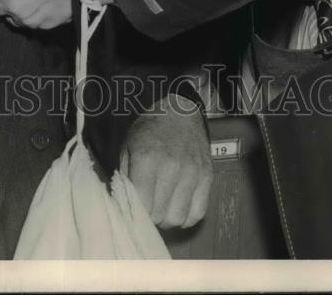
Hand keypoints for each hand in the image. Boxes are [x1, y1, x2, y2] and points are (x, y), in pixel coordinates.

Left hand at [121, 98, 212, 229]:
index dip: (136, 211)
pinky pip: (197, 213)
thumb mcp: (128, 147)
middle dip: (150, 216)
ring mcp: (192, 173)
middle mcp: (172, 167)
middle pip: (159, 215)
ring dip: (168, 218)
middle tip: (148, 205)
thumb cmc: (149, 131)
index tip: (135, 206)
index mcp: (147, 158)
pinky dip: (186, 216)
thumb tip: (124, 206)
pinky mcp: (207, 177)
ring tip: (162, 206)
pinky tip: (177, 205)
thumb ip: (125, 177)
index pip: (142, 205)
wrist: (179, 112)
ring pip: (178, 218)